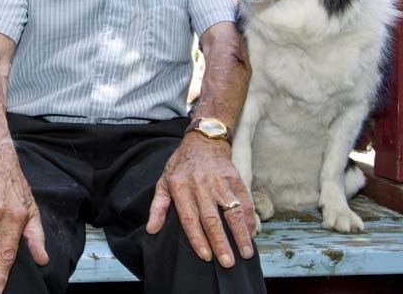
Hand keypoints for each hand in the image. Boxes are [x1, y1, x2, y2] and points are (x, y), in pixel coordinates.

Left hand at [146, 134, 256, 266]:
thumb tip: (151, 229)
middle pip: (211, 218)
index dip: (197, 238)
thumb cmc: (181, 164)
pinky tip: (251, 233)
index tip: (206, 256)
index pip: (189, 218)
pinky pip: (244, 200)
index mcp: (180, 187)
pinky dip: (249, 218)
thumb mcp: (164, 181)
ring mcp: (219, 180)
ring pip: (232, 210)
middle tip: (228, 263)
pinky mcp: (234, 177)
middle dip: (220, 242)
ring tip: (245, 252)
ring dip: (240, 233)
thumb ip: (158, 206)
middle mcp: (200, 184)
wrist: (203, 140)